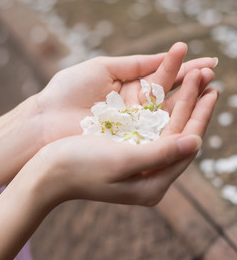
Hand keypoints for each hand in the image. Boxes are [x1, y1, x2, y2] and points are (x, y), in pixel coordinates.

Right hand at [34, 69, 218, 205]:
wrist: (47, 171)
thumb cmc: (79, 167)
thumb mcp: (121, 161)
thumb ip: (159, 155)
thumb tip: (196, 143)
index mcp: (151, 185)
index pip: (185, 146)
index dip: (200, 116)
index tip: (211, 89)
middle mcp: (148, 176)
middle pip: (179, 135)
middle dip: (192, 104)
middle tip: (206, 74)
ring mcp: (137, 165)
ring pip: (166, 129)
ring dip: (178, 102)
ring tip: (192, 78)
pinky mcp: (125, 153)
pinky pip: (150, 128)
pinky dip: (159, 108)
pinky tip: (165, 92)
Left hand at [36, 42, 215, 144]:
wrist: (45, 121)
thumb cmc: (68, 91)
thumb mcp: (102, 68)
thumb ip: (135, 64)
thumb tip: (167, 54)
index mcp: (125, 88)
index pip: (160, 78)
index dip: (183, 69)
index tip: (207, 61)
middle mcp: (131, 110)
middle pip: (166, 97)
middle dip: (189, 85)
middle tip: (212, 74)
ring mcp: (130, 129)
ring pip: (163, 116)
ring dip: (185, 103)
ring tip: (208, 88)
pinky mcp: (126, 145)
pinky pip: (152, 136)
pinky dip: (170, 127)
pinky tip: (188, 117)